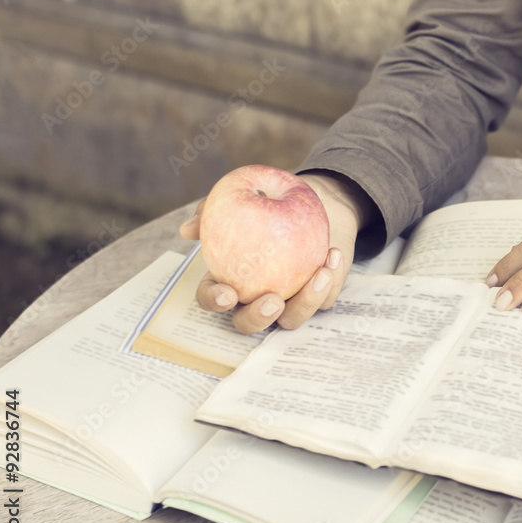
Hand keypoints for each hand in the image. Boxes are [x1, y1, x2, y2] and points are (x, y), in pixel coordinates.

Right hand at [179, 172, 375, 333]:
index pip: (212, 298)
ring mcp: (289, 302)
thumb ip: (212, 211)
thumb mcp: (243, 199)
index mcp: (229, 278)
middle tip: (273, 300)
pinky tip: (333, 255)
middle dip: (258, 318)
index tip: (228, 292)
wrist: (314, 204)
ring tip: (320, 273)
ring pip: (291, 320)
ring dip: (306, 301)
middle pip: (247, 323)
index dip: (214, 301)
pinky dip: (332, 280)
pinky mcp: (318, 298)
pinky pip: (324, 300)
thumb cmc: (270, 203)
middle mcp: (256, 297)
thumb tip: (188, 228)